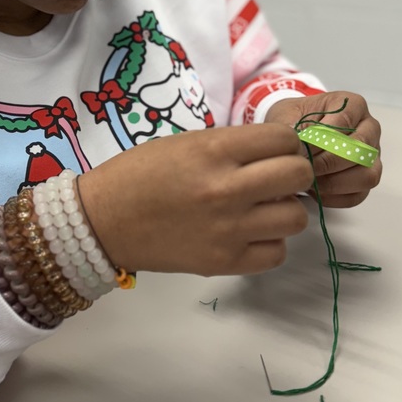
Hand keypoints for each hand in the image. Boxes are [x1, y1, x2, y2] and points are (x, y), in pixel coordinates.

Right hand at [78, 124, 312, 277]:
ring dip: (285, 209)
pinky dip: (270, 242)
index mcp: (214, 151)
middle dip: (294, 172)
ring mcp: (228, 230)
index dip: (284, 142)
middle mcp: (227, 189)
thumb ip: (231, 146)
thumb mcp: (186, 143)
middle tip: (276, 177)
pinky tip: (250, 232)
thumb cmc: (140, 174)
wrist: (103, 221)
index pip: (282, 139)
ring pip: (296, 217)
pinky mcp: (224, 262)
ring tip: (263, 207)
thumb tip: (276, 154)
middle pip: (298, 175)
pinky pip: (276, 253)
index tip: (275, 150)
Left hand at [263, 91, 381, 208]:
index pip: (344, 122)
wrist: (296, 130)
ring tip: (310, 180)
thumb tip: (298, 145)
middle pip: (360, 150)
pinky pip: (359, 194)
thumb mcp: (287, 114)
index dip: (321, 139)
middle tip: (305, 167)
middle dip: (328, 163)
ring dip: (335, 183)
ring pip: (367, 175)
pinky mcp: (366, 177)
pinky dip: (335, 197)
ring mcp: (371, 155)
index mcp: (353, 105)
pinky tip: (315, 191)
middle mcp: (369, 128)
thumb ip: (291, 127)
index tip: (301, 148)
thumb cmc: (295, 119)